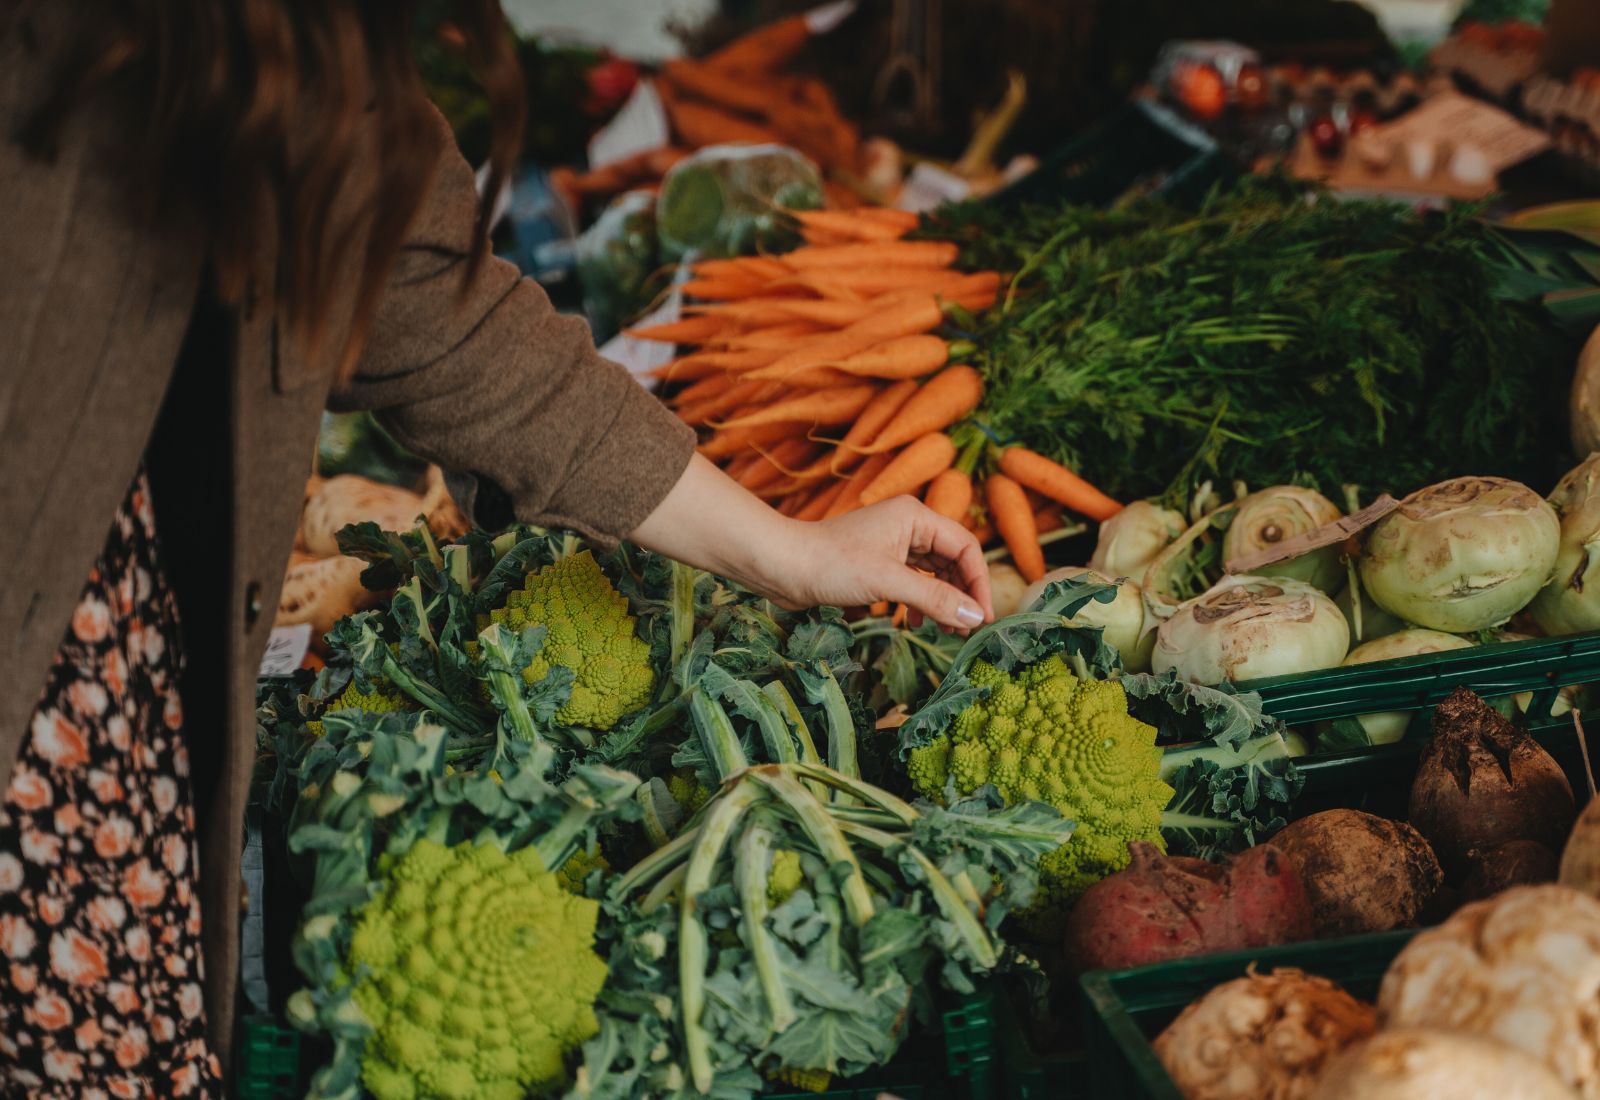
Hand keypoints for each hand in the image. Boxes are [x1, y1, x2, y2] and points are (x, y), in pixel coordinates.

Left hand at [763, 498, 992, 631]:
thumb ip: (936, 599)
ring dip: (942, 602)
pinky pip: (913, 581)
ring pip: (933, 573)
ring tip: (948, 631)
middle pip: (953, 560)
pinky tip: (915, 624)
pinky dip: (920, 602)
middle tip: (967, 630)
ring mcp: (892, 543)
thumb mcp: (889, 582)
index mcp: (915, 516)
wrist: (782, 566)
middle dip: (962, 595)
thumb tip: (974, 617)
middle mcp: (908, 525)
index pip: (965, 547)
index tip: (982, 616)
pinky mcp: (878, 562)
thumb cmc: (832, 564)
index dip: (979, 583)